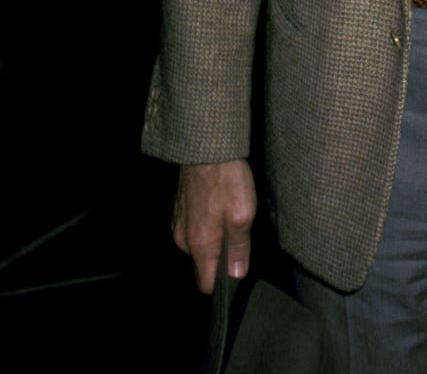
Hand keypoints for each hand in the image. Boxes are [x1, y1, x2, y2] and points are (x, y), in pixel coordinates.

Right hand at [172, 160, 256, 293]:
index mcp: (200, 245)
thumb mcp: (242, 216)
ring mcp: (180, 222)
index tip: (236, 271)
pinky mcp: (181, 208)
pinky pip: (195, 226)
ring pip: (199, 243)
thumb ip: (239, 249)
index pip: (205, 283)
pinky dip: (207, 222)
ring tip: (231, 213)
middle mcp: (184, 239)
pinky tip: (220, 203)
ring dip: (215, 236)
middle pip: (203, 263)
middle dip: (221, 256)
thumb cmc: (226, 180)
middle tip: (240, 232)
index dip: (222, 283)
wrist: (207, 147)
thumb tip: (236, 275)